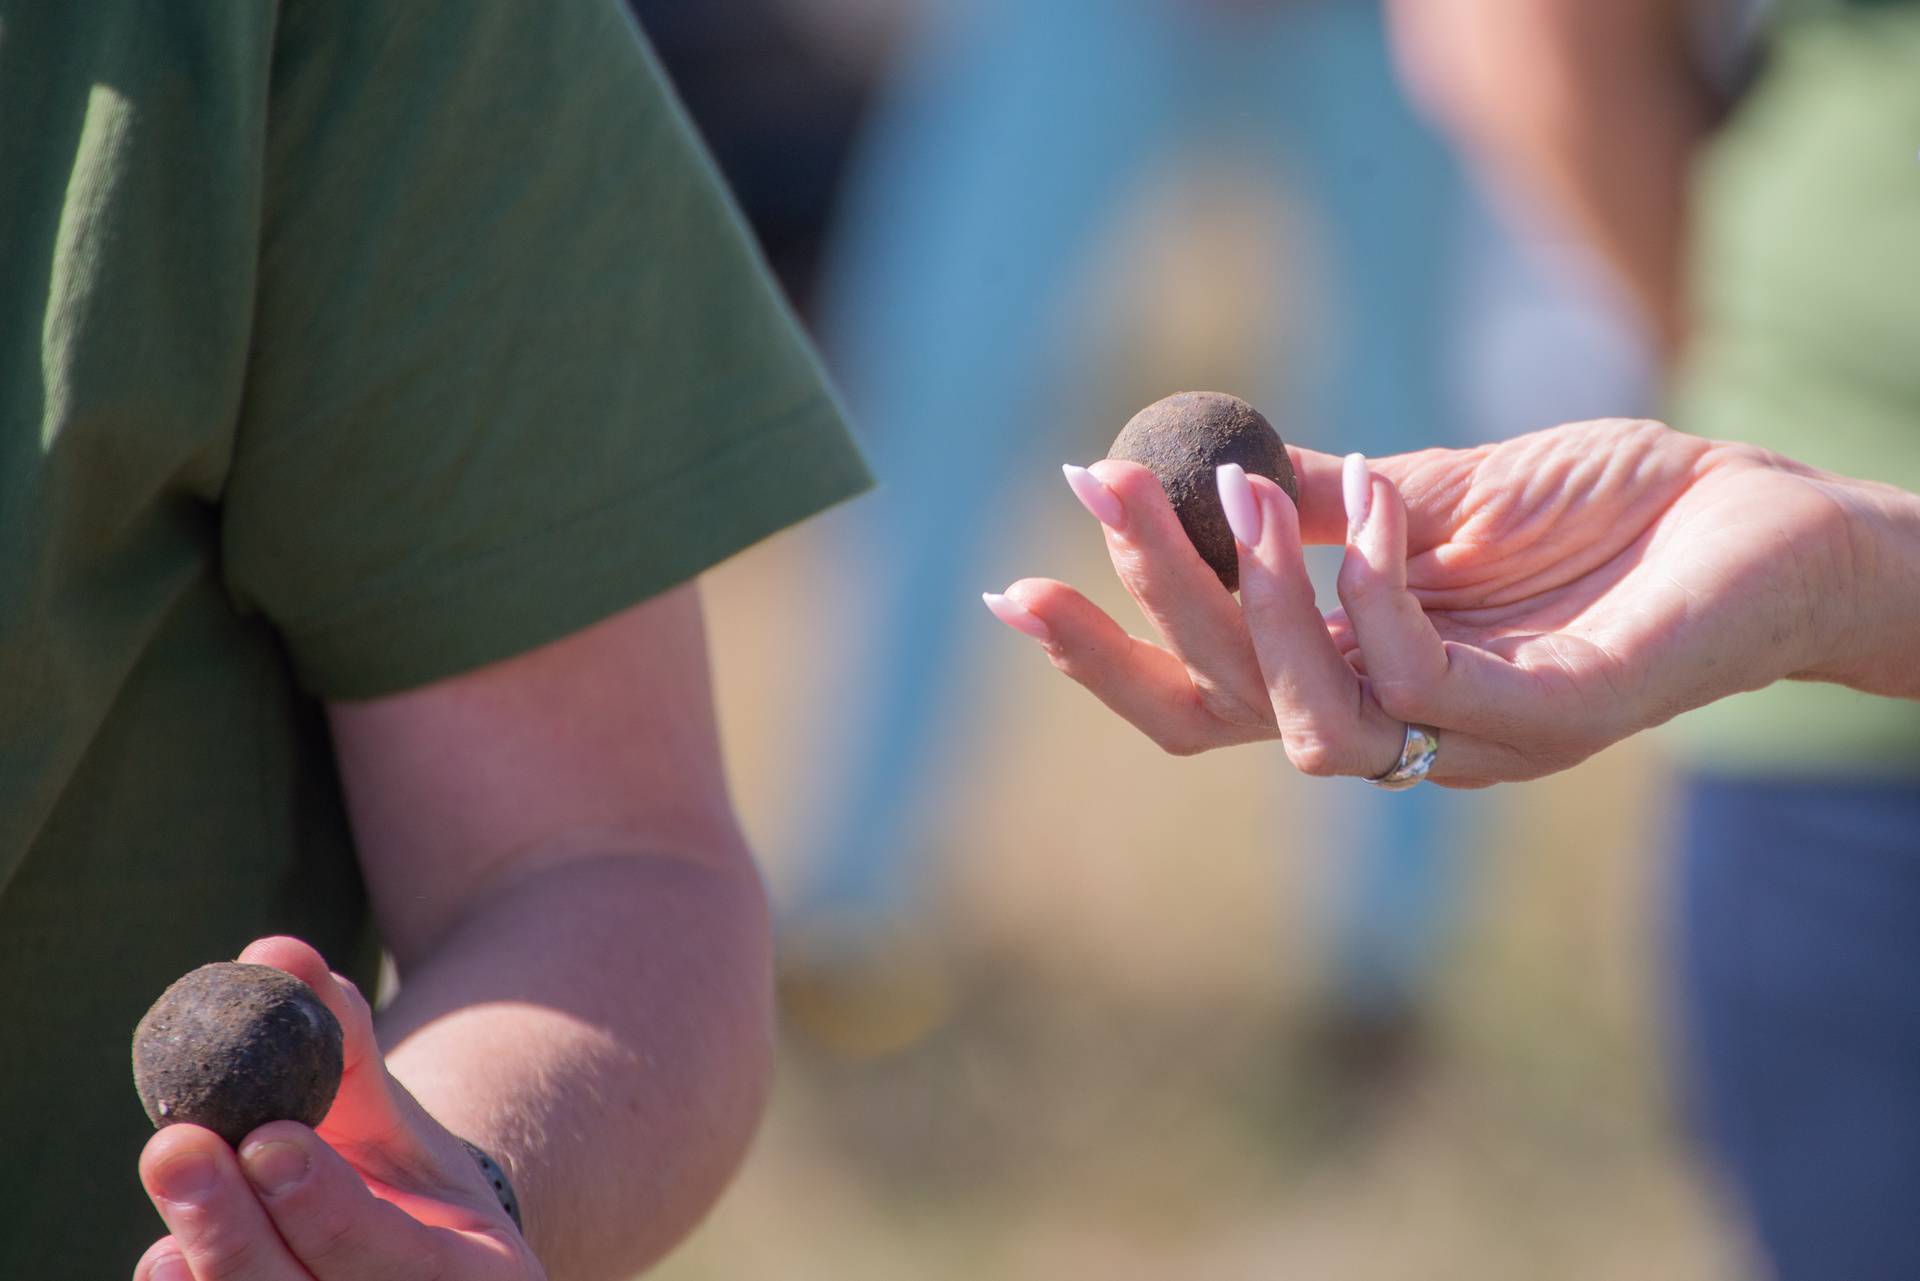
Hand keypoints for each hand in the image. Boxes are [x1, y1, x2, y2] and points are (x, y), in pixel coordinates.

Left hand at [135, 937, 542, 1280]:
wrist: (402, 1250)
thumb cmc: (399, 1169)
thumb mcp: (388, 1106)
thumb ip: (339, 1036)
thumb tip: (276, 952)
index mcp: (480, 1280)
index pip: (402, 1259)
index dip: (327, 1208)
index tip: (266, 1138)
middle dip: (238, 1232)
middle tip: (177, 1150)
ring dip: (209, 1257)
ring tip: (171, 1175)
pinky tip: (165, 1256)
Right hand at [987, 419, 1856, 785]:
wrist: (1771, 517)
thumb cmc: (1606, 509)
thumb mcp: (1437, 493)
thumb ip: (1329, 506)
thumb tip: (1212, 472)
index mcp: (1359, 679)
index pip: (1203, 696)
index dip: (1104, 658)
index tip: (1011, 589)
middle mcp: (1401, 729)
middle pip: (1224, 715)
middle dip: (1143, 609)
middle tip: (1094, 490)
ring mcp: (1473, 739)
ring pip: (1306, 722)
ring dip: (1252, 605)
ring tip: (1242, 491)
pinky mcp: (1551, 718)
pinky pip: (1419, 676)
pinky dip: (1376, 583)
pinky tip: (1382, 500)